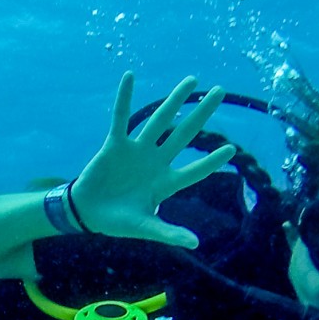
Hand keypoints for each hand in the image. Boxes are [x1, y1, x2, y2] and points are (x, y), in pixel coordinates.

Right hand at [68, 73, 236, 247]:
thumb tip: (195, 243)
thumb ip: (168, 233)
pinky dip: (124, 98)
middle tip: (220, 92)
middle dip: (202, 114)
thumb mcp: (144, 228)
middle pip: (185, 134)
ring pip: (160, 120)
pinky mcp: (115, 144)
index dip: (211, 162)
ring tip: (192, 80)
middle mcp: (156, 161)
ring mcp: (137, 150)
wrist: (87, 212)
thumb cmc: (117, 222)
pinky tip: (129, 76)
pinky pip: (120, 117)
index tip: (231, 150)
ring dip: (175, 100)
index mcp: (165, 183)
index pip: (194, 170)